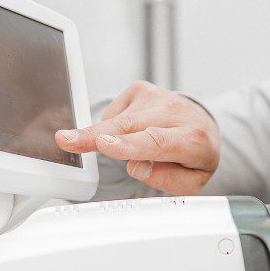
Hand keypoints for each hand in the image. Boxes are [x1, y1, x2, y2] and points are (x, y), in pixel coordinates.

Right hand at [56, 80, 219, 194]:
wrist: (203, 128)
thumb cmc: (194, 157)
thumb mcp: (191, 181)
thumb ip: (166, 178)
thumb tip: (138, 166)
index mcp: (192, 139)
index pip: (155, 142)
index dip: (127, 145)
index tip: (104, 144)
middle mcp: (175, 112)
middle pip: (128, 126)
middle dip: (94, 134)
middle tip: (66, 140)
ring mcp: (156, 96)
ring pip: (116, 119)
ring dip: (100, 136)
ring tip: (94, 145)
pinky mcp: (140, 90)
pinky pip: (114, 113)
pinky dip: (113, 128)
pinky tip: (129, 134)